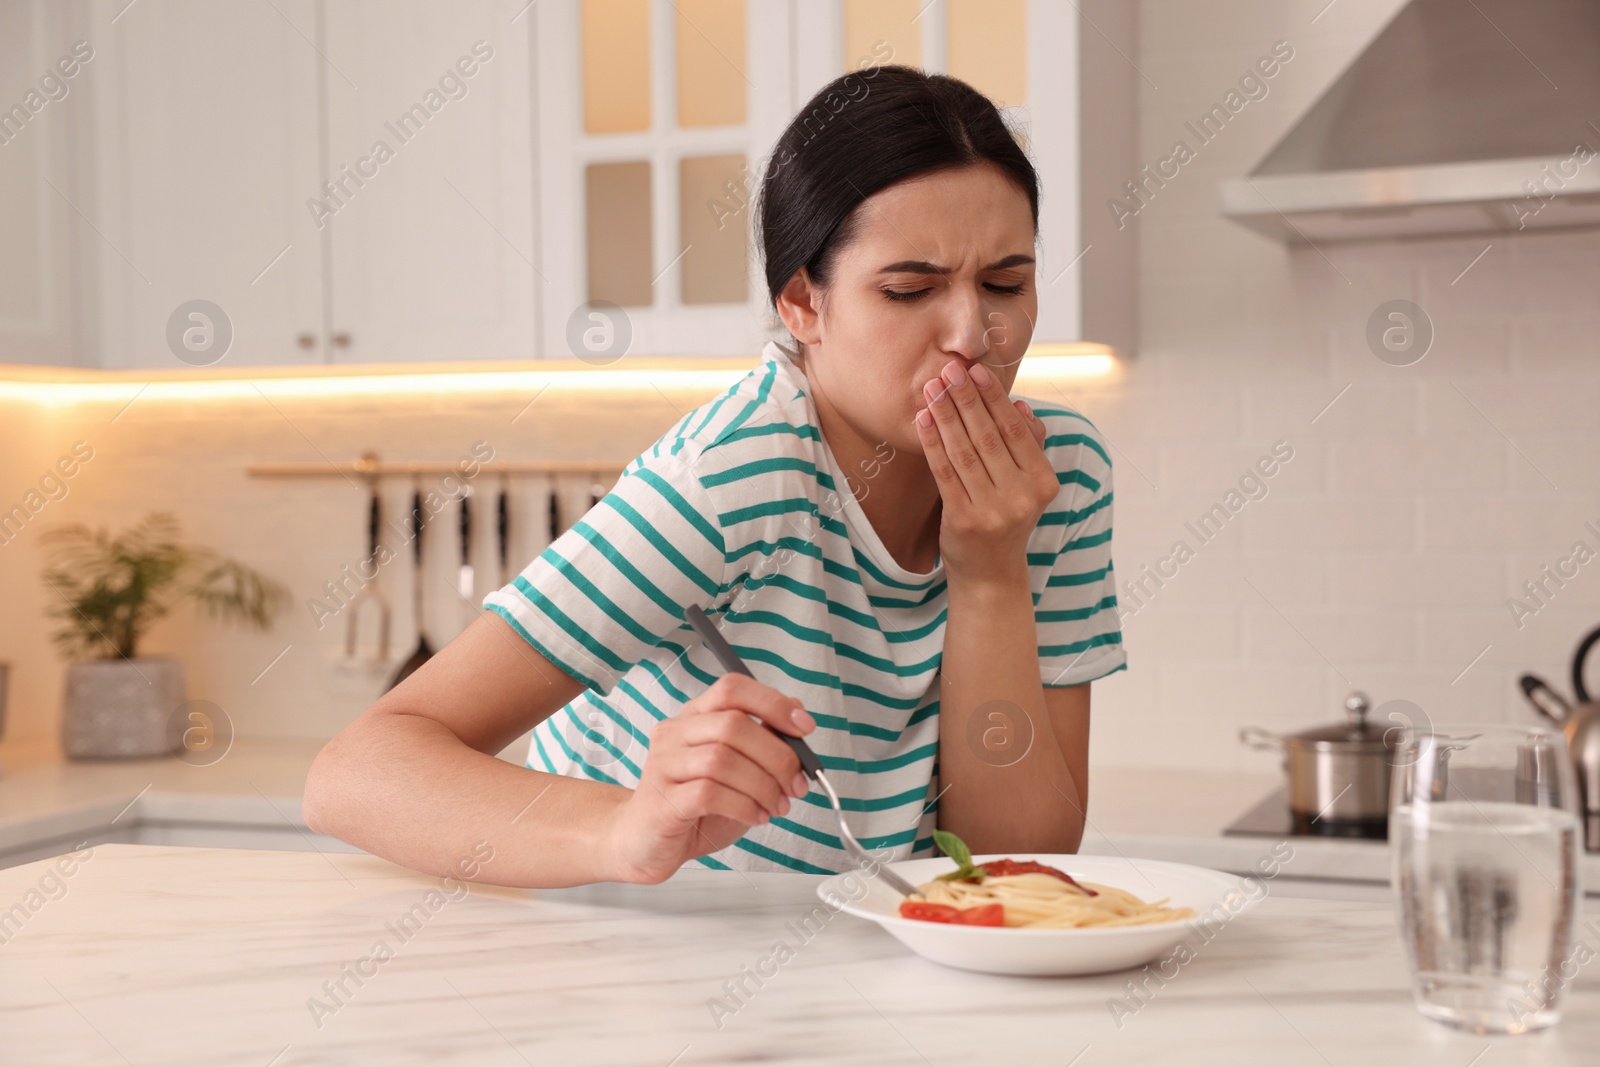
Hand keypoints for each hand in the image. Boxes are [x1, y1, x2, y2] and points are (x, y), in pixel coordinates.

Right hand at [606, 673, 813, 883]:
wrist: (644, 842)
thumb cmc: (693, 806)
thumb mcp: (737, 769)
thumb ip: (762, 742)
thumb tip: (798, 718)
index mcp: (695, 717)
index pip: (732, 689)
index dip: (773, 703)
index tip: (804, 727)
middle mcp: (675, 733)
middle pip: (733, 724)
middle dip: (777, 756)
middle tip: (796, 784)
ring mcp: (664, 765)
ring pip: (723, 759)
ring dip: (763, 785)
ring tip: (776, 805)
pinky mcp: (662, 800)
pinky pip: (709, 794)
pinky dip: (744, 806)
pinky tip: (755, 816)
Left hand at [914, 361, 1057, 583]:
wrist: (991, 573)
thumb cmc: (1007, 519)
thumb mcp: (1028, 485)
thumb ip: (1029, 445)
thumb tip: (1021, 405)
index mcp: (1043, 483)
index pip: (1015, 432)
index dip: (994, 399)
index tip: (977, 371)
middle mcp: (1021, 497)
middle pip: (989, 437)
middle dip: (966, 399)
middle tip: (949, 369)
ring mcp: (992, 511)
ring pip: (964, 451)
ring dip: (946, 415)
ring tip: (932, 388)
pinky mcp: (962, 520)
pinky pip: (944, 472)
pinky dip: (932, 442)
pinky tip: (923, 419)